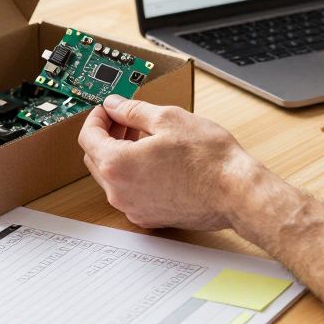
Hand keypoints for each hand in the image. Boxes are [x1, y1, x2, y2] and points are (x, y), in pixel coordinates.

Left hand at [78, 95, 261, 229]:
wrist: (236, 193)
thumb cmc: (208, 159)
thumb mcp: (168, 119)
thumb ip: (133, 111)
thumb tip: (116, 105)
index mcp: (117, 165)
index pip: (87, 137)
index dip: (96, 117)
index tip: (107, 109)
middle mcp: (119, 192)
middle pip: (95, 158)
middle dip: (106, 135)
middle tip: (125, 119)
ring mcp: (134, 208)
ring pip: (113, 177)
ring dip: (120, 154)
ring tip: (144, 137)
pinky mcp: (150, 218)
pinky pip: (130, 192)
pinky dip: (133, 173)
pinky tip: (155, 159)